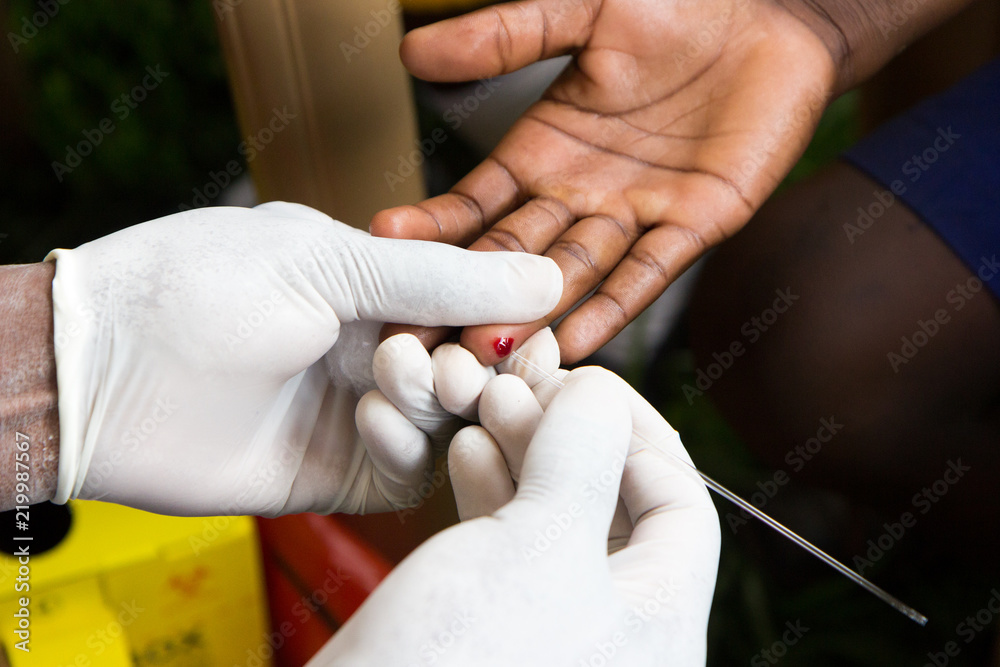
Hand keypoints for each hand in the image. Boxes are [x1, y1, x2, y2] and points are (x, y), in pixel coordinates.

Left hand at [48, 202, 560, 515]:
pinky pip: (409, 470)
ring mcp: (362, 412)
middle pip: (476, 366)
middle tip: (462, 361)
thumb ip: (440, 279)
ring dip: (441, 401)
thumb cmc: (199, 289)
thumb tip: (546, 277)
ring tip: (400, 377)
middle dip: (480, 363)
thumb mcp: (327, 261)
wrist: (99, 376)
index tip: (532, 323)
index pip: (477, 304)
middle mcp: (377, 349)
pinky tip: (369, 417)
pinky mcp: (342, 472)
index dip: (510, 315)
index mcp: (375, 286)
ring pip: (452, 421)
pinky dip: (406, 447)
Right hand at [313, 367, 720, 665]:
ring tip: (487, 410)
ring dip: (527, 455)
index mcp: (657, 626)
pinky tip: (466, 454)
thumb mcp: (538, 549)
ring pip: (559, 519)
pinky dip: (495, 492)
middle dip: (572, 436)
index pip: (680, 506)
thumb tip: (599, 396)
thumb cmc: (458, 666)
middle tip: (524, 389)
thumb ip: (581, 458)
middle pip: (617, 506)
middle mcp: (614, 632)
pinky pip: (514, 547)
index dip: (639, 432)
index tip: (585, 382)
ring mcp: (553, 630)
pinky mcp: (498, 627)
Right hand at [373, 0, 836, 363]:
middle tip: (416, 332)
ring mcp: (636, 214)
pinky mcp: (696, 223)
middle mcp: (581, 193)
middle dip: (465, 295)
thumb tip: (411, 52)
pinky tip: (574, 343)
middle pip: (512, 256)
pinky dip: (613, 307)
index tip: (385, 245)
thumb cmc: (680, 5)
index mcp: (545, 149)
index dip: (434, 225)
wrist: (772, 10)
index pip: (477, 202)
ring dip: (531, 312)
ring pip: (572, 273)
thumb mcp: (583, 14)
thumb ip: (506, 36)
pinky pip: (648, 272)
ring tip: (485, 347)